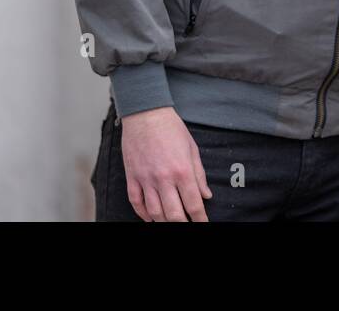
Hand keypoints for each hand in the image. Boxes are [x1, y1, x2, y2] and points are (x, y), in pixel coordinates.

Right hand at [119, 106, 211, 221]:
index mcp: (182, 170)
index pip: (194, 204)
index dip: (200, 219)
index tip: (203, 224)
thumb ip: (199, 174)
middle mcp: (164, 178)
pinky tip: (150, 218)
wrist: (146, 114)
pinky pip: (136, 202)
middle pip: (174, 214)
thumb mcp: (192, 149)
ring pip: (154, 212)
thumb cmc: (171, 128)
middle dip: (183, 224)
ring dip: (164, 221)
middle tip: (188, 224)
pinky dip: (143, 214)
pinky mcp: (132, 177)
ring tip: (171, 222)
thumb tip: (206, 195)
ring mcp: (146, 179)